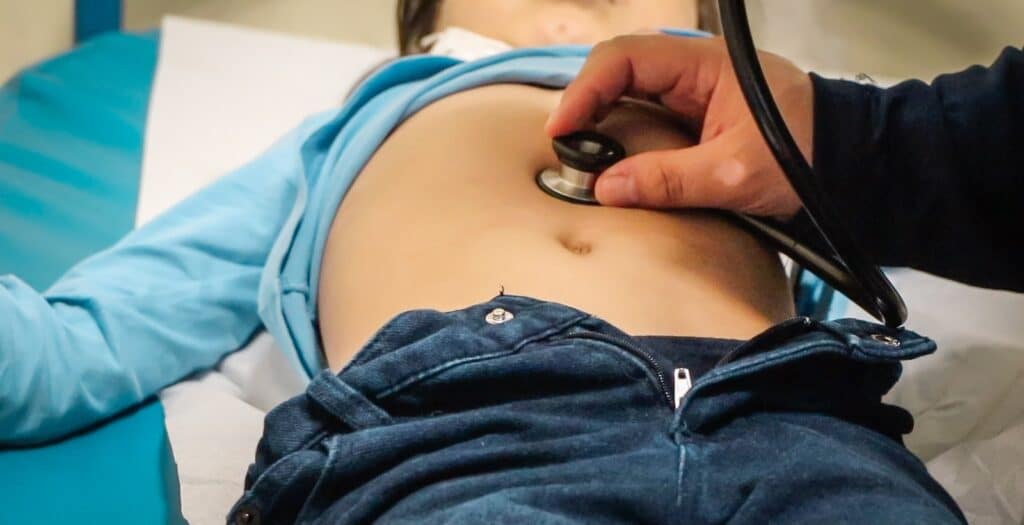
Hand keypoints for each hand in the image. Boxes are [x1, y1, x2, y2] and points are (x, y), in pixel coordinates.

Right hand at [546, 35, 812, 218]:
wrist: (851, 165)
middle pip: (619, 70)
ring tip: (579, 154)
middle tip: (563, 145)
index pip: (626, 59)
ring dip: (600, 120)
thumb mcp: (734, 175)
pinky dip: (622, 136)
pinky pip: (646, 116)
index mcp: (704, 65)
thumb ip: (668, 180)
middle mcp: (693, 71)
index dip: (586, 90)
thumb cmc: (808, 157)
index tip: (563, 129)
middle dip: (585, 103)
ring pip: (629, 93)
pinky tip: (609, 160)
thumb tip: (605, 188)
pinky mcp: (696, 119)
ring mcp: (694, 94)